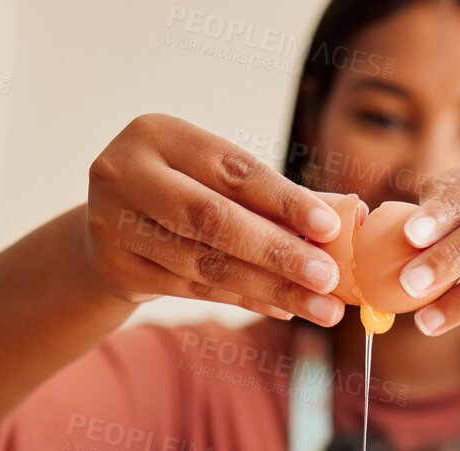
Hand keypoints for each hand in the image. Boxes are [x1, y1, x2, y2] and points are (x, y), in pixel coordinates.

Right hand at [82, 113, 348, 324]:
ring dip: (271, 288)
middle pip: (213, 219)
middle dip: (279, 252)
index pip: (233, 170)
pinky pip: (195, 290)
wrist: (109, 226)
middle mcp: (127, 173)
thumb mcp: (216, 178)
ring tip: (321, 306)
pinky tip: (284, 307)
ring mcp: (115, 223)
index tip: (331, 227)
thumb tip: (350, 219)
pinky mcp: (118, 268)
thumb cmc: (182, 192)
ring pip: (206, 264)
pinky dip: (245, 300)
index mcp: (158, 134)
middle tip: (329, 278)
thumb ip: (274, 195)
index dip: (284, 200)